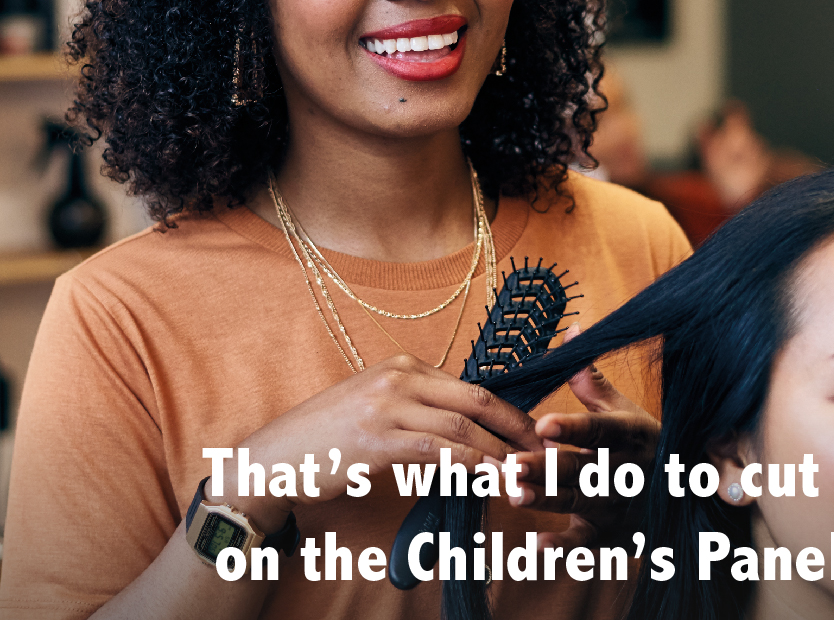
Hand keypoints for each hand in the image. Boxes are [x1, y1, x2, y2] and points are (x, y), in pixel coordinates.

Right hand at [218, 353, 542, 530]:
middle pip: (475, 399)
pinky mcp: (376, 439)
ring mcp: (386, 405)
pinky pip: (436, 451)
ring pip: (461, 427)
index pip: (470, 386)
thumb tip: (465, 436)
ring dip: (500, 452)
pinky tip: (489, 480)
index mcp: (402, 367)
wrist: (275, 457)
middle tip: (546, 451)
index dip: (508, 411)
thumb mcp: (377, 410)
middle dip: (516, 426)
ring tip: (527, 473)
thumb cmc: (328, 439)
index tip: (533, 433)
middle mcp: (398, 377)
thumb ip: (418, 412)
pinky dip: (469, 466)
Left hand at [506, 325, 659, 549]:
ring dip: (545, 501)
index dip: (572, 428)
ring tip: (513, 493)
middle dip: (547, 468)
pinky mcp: (609, 538)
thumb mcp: (624, 410)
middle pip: (582, 470)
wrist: (686, 500)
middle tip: (513, 464)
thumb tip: (572, 331)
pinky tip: (535, 548)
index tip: (543, 424)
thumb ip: (592, 379)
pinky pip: (585, 547)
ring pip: (577, 504)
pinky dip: (562, 550)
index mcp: (629, 435)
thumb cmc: (643, 445)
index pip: (599, 430)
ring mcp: (617, 508)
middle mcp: (624, 472)